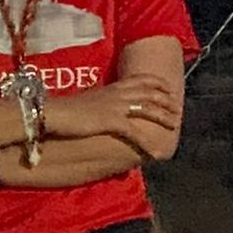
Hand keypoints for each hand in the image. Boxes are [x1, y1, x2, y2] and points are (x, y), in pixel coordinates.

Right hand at [50, 77, 182, 146]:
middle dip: (166, 101)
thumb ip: (100, 103)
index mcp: (113, 87)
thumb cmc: (66, 110)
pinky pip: (136, 133)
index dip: (158, 83)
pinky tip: (156, 152)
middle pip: (150, 93)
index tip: (169, 88)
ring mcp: (116, 107)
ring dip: (163, 118)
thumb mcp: (88, 102)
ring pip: (148, 109)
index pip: (141, 80)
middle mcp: (118, 94)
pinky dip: (148, 143)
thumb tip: (104, 111)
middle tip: (178, 109)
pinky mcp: (112, 121)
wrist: (54, 113)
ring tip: (174, 126)